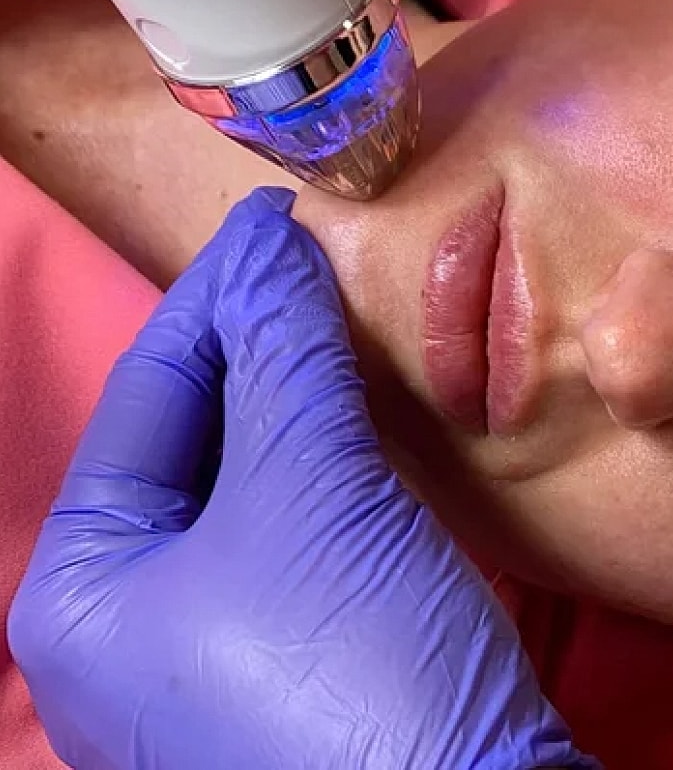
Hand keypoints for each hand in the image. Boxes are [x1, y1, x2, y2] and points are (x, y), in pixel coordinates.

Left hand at [9, 188, 594, 769]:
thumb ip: (284, 349)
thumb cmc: (354, 667)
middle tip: (328, 257)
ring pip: (259, 478)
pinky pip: (305, 526)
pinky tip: (381, 408)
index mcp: (81, 590)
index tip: (281, 215)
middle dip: (265, 341)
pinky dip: (340, 457)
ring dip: (310, 393)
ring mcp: (215, 653)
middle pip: (199, 436)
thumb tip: (272, 238)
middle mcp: (129, 627)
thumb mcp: (310, 489)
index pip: (149, 392)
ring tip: (356, 313)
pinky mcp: (302, 664)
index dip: (221, 292)